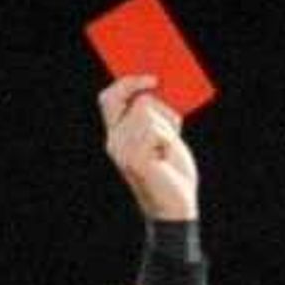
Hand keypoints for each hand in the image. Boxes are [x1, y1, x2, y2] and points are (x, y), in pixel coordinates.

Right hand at [98, 75, 196, 222]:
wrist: (176, 205)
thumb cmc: (171, 170)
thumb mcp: (164, 134)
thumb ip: (154, 113)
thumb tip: (157, 85)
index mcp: (117, 134)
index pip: (109, 98)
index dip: (127, 83)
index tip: (152, 79)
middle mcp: (114, 141)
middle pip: (138, 101)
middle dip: (162, 111)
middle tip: (173, 130)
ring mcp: (122, 151)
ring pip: (148, 112)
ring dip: (167, 127)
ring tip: (167, 150)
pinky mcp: (134, 158)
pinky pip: (155, 129)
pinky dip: (168, 139)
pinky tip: (165, 157)